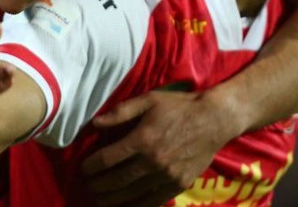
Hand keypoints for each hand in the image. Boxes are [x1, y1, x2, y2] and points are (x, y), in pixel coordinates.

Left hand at [81, 90, 237, 206]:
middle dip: (98, 186)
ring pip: (132, 195)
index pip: (108, 159)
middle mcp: (153, 161)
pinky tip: (125, 206)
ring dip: (112, 200)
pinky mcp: (178, 185)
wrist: (213, 120)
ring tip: (100, 200)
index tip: (84, 169)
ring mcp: (166, 176)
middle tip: (88, 186)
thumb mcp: (148, 101)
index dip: (91, 167)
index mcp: (143, 139)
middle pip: (116, 181)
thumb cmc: (178, 107)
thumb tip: (94, 124)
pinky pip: (152, 202)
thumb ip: (121, 112)